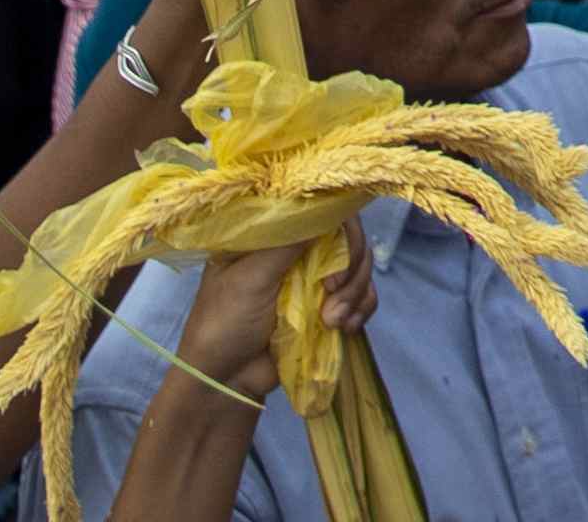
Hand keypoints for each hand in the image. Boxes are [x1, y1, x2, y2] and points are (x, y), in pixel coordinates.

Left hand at [175, 226, 369, 394]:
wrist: (225, 381)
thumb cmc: (225, 322)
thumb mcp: (250, 277)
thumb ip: (288, 242)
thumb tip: (328, 205)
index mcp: (274, 234)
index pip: (323, 211)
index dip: (342, 233)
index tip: (333, 267)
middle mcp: (298, 250)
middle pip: (350, 239)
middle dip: (350, 270)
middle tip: (331, 294)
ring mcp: (314, 279)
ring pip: (360, 268)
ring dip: (355, 295)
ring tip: (332, 322)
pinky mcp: (328, 306)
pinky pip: (363, 296)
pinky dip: (361, 310)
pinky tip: (345, 329)